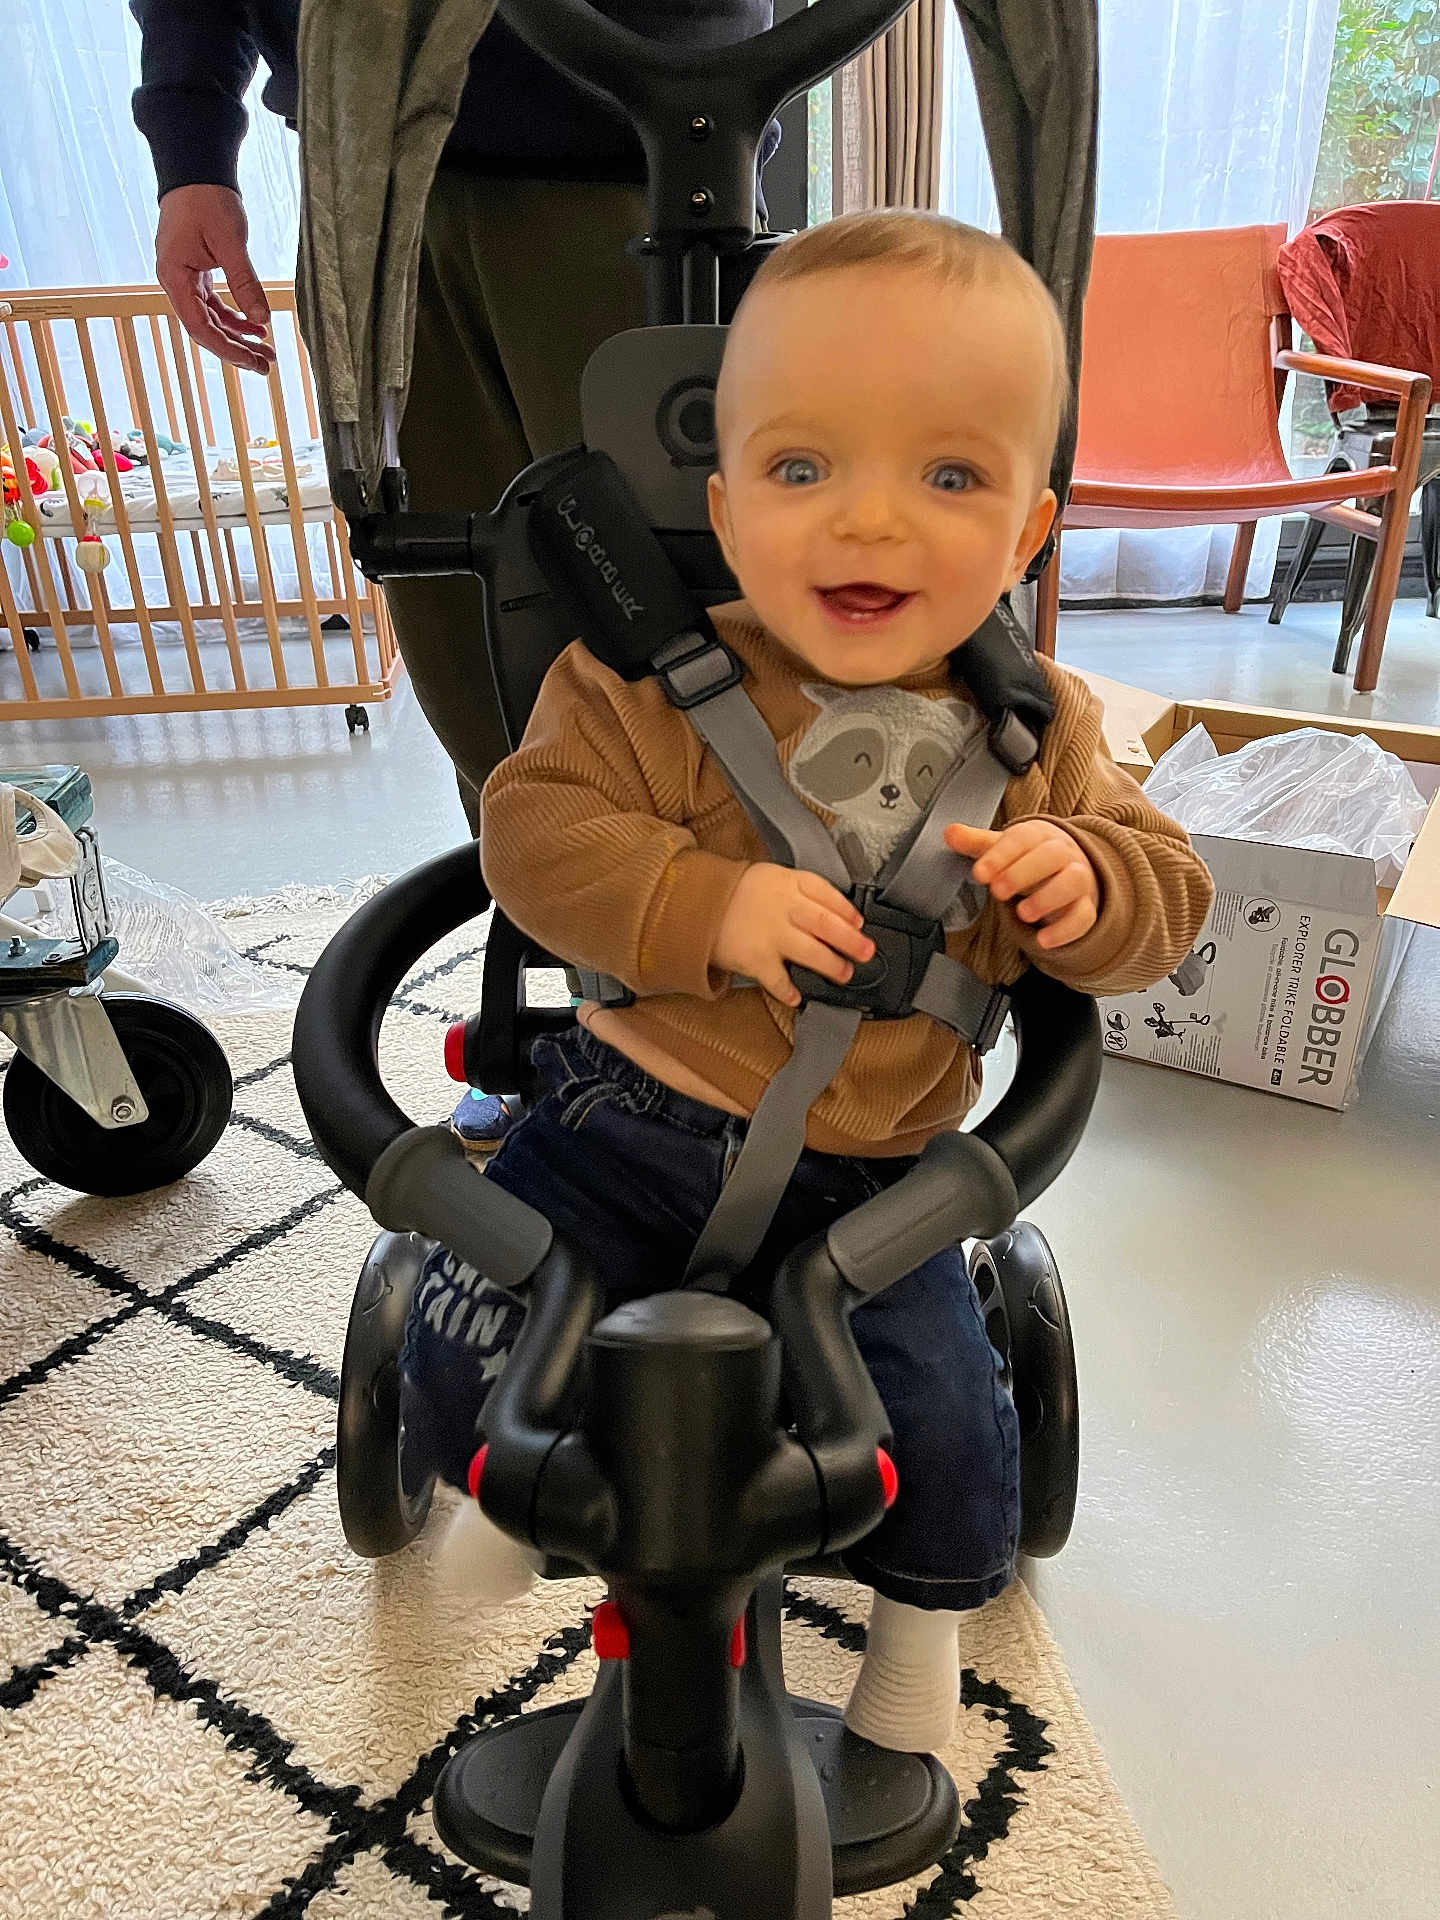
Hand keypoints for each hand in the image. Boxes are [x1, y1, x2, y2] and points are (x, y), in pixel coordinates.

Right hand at [155, 186, 274, 373]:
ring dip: (238, 336)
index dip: (226, 349)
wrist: (196, 172)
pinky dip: (235, 318)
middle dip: (236, 350)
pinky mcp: (196, 273)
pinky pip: (214, 305)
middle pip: (205, 329)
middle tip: (266, 365)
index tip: (252, 362)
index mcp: (175, 276)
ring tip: (267, 350)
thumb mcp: (230, 241)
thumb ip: (245, 282)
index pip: (199, 327)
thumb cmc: (207, 199)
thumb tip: (262, 319)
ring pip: (211, 320)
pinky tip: (257, 327)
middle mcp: (176, 282)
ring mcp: (185, 279)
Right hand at [711, 864, 873, 1006]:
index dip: (847, 910)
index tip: (859, 923)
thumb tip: (839, 915)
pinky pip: (778, 979)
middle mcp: (784, 908)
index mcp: (789, 884)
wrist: (697, 904)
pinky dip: (789, 990)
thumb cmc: (740, 893)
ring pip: (811, 952)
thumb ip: (802, 892)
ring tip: (844, 974)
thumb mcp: (772, 877)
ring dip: (831, 965)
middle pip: (826, 924)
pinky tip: (798, 996)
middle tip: (866, 952)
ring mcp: (770, 935)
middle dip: (851, 941)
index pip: (827, 894)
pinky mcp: (755, 959)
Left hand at [945, 819, 1098, 949]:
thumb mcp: (1003, 849)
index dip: (1000, 855)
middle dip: (1023, 873)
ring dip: (1047, 898)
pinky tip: (1042, 941)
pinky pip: (1084, 917)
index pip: (1023, 838)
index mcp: (1039, 835)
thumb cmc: (1029, 858)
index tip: (979, 874)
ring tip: (1022, 914)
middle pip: (1052, 855)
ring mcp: (1079, 880)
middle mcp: (1063, 853)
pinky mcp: (1086, 907)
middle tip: (997, 891)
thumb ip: (977, 843)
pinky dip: (1064, 930)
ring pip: (1073, 882)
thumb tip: (950, 833)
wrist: (1068, 870)